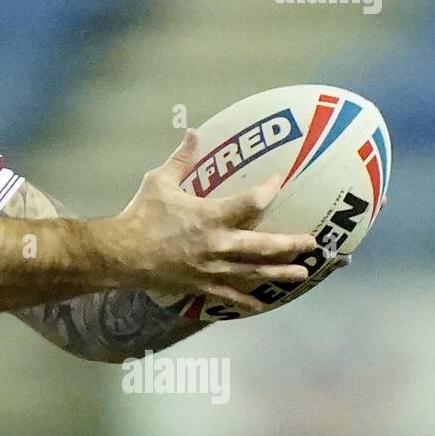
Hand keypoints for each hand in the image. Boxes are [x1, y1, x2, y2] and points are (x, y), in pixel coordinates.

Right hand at [107, 128, 317, 311]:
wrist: (121, 254)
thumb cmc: (141, 215)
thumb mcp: (159, 181)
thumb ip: (181, 159)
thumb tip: (193, 131)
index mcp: (210, 216)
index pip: (251, 203)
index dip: (269, 190)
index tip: (280, 182)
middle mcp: (218, 244)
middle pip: (264, 246)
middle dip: (291, 244)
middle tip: (313, 242)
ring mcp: (212, 268)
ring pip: (254, 272)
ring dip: (280, 272)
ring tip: (303, 273)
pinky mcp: (202, 284)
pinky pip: (229, 295)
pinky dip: (246, 300)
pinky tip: (261, 304)